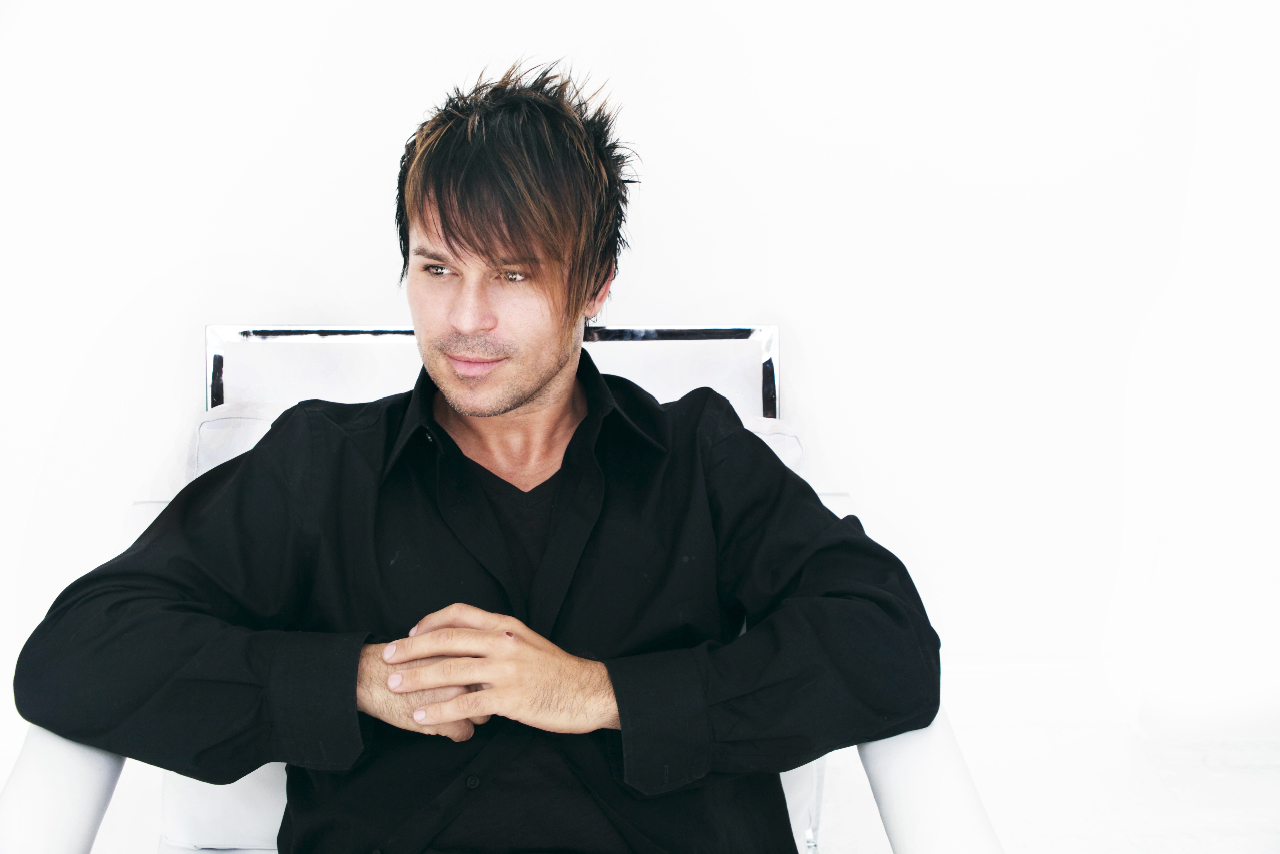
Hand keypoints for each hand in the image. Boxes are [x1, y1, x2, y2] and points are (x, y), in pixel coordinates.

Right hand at [356, 643, 490, 741]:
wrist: (370, 676)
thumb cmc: (401, 661)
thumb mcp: (435, 646)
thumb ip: (459, 650)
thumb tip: (481, 660)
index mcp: (464, 650)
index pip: (492, 667)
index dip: (484, 676)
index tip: (478, 681)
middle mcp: (465, 672)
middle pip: (490, 691)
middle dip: (482, 697)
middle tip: (466, 699)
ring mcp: (457, 697)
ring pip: (482, 714)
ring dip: (470, 716)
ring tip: (452, 712)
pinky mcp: (445, 720)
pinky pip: (465, 733)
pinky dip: (455, 733)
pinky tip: (442, 726)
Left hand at [382, 603, 620, 733]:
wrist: (588, 692)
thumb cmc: (556, 671)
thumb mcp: (528, 643)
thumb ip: (497, 640)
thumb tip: (466, 645)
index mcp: (506, 626)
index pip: (460, 612)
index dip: (431, 621)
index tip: (412, 632)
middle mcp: (503, 642)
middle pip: (447, 639)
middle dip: (411, 648)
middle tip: (388, 656)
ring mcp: (506, 670)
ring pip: (450, 671)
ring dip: (417, 678)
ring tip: (396, 685)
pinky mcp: (509, 699)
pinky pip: (465, 705)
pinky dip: (439, 711)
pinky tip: (422, 717)